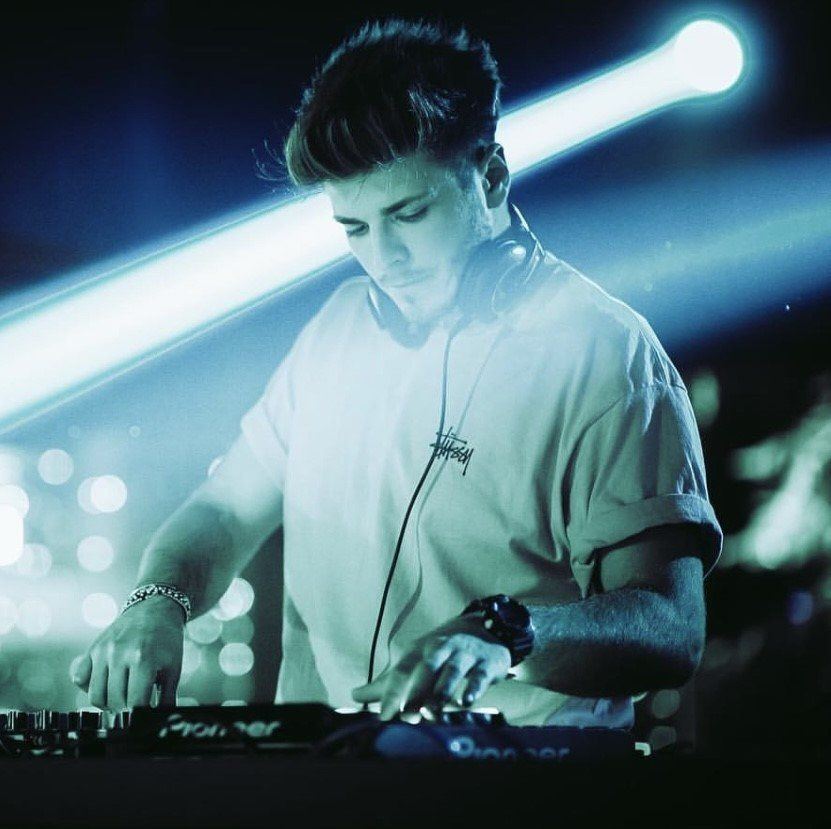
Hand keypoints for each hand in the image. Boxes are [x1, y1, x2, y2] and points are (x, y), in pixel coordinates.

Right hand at [71, 595, 184, 711]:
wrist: (155, 609)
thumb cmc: (167, 642)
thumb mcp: (173, 669)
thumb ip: (167, 698)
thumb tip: (162, 723)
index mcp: (143, 659)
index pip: (134, 703)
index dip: (139, 716)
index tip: (143, 719)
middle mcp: (119, 654)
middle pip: (114, 702)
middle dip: (125, 712)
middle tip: (135, 709)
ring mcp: (103, 651)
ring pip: (95, 695)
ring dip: (108, 704)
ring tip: (122, 699)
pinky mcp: (92, 649)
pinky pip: (80, 680)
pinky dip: (89, 688)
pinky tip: (107, 684)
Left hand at [351, 614, 511, 719]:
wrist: (484, 631)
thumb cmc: (441, 653)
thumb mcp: (414, 662)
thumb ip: (386, 683)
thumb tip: (353, 696)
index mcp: (419, 651)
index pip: (401, 671)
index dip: (392, 693)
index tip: (384, 716)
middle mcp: (440, 649)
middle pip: (426, 669)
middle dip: (416, 692)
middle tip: (407, 716)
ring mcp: (464, 654)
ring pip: (452, 671)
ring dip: (442, 691)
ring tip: (433, 711)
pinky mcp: (486, 664)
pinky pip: (479, 675)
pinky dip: (473, 688)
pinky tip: (466, 702)